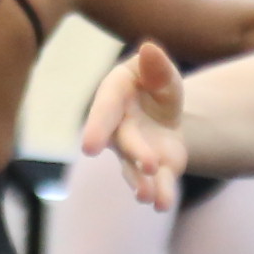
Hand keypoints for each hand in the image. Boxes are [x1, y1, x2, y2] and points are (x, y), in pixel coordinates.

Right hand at [81, 43, 188, 211]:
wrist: (163, 108)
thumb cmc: (155, 81)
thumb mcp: (160, 71)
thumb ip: (157, 66)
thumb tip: (150, 49)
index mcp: (114, 96)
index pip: (104, 111)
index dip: (96, 127)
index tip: (89, 148)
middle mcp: (117, 129)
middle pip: (123, 143)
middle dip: (135, 154)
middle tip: (149, 165)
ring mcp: (133, 152)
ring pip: (135, 171)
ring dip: (143, 184)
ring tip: (151, 198)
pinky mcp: (154, 168)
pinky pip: (156, 182)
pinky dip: (161, 193)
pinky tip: (163, 204)